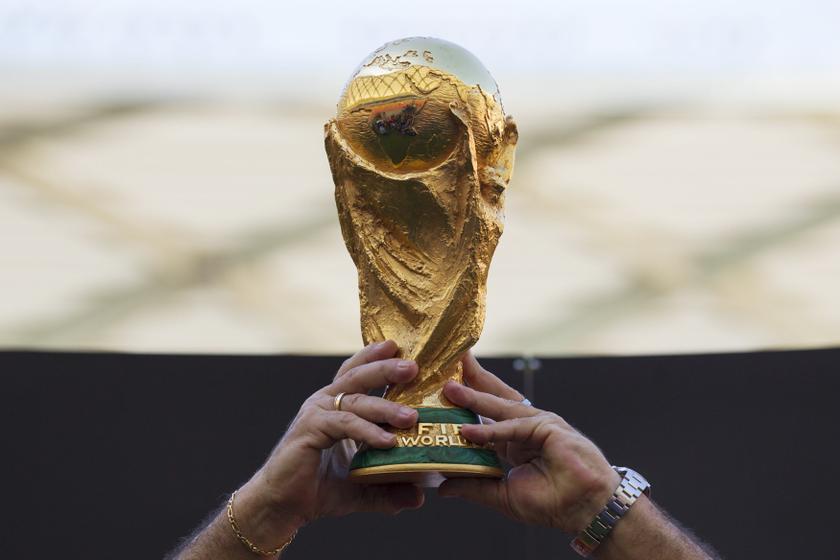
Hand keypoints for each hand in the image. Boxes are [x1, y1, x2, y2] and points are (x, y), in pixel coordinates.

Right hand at [234, 341, 424, 548]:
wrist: (279, 507)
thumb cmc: (316, 490)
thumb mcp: (361, 488)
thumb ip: (388, 489)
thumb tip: (419, 497)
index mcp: (335, 406)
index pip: (357, 374)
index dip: (376, 358)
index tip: (401, 347)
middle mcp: (325, 403)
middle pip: (358, 376)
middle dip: (386, 368)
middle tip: (413, 367)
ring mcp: (316, 414)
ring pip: (355, 399)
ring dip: (386, 407)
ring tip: (411, 417)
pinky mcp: (309, 429)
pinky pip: (345, 424)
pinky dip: (367, 431)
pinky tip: (388, 442)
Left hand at [438, 353, 620, 533]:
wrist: (586, 510)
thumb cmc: (552, 503)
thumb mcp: (502, 495)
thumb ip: (474, 487)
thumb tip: (443, 487)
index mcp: (514, 441)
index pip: (486, 414)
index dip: (468, 399)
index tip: (446, 385)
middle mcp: (524, 428)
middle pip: (494, 398)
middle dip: (471, 380)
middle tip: (448, 365)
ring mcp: (538, 424)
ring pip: (500, 407)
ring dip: (474, 397)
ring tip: (450, 389)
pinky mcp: (549, 427)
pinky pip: (514, 428)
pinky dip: (491, 430)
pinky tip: (470, 432)